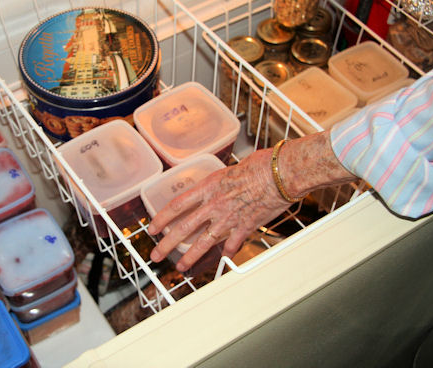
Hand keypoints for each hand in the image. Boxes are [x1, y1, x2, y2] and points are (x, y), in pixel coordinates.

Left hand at [148, 148, 292, 271]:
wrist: (280, 174)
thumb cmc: (260, 165)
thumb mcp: (229, 169)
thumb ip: (219, 183)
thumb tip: (216, 187)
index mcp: (208, 187)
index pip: (177, 205)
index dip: (161, 218)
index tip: (153, 228)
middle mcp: (215, 204)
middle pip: (184, 227)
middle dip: (167, 244)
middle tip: (156, 255)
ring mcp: (229, 218)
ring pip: (204, 242)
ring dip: (190, 256)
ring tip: (181, 266)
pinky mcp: (245, 227)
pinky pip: (232, 244)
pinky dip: (227, 253)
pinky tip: (223, 258)